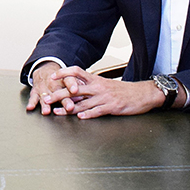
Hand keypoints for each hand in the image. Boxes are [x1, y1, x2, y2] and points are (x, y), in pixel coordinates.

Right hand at [26, 61, 80, 114]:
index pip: (69, 80)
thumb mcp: (71, 79)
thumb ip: (79, 86)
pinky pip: (33, 97)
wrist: (45, 70)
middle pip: (58, 90)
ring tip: (47, 110)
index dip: (72, 85)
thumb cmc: (61, 79)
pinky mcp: (35, 91)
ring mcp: (43, 87)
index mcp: (64, 79)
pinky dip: (31, 102)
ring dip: (46, 104)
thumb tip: (88, 95)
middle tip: (69, 107)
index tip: (75, 90)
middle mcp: (53, 83)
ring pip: (45, 96)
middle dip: (63, 100)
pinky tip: (30, 107)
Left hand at [43, 66, 167, 118]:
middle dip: (59, 94)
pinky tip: (79, 117)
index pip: (77, 72)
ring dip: (69, 108)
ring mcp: (104, 97)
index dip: (64, 73)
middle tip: (47, 98)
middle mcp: (98, 87)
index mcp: (96, 79)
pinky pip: (97, 111)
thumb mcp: (105, 84)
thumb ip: (90, 86)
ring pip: (83, 103)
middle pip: (75, 89)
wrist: (142, 93)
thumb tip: (74, 89)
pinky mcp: (112, 107)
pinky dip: (88, 114)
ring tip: (57, 111)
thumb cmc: (123, 90)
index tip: (52, 77)